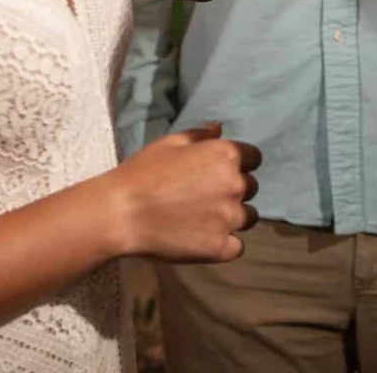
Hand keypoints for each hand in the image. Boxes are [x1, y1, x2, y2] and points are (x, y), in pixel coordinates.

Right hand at [95, 123, 260, 262]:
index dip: (239, 164)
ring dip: (232, 218)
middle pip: (251, 188)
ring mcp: (230, 218)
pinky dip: (224, 244)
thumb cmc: (143, 172)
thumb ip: (201, 135)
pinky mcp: (220, 247)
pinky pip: (237, 247)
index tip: (219, 172)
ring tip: (205, 220)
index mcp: (226, 155)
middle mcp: (235, 185)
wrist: (122, 213)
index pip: (254, 158)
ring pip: (248, 218)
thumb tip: (220, 128)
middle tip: (206, 197)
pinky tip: (203, 240)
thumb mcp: (170, 143)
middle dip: (234, 191)